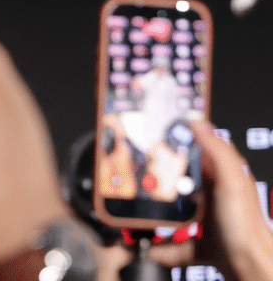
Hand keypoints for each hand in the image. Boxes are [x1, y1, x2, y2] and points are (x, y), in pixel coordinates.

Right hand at [149, 121, 272, 280]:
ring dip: (156, 214)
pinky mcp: (201, 243)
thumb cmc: (245, 228)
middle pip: (181, 180)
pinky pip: (176, 244)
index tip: (154, 132)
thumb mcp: (232, 182)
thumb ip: (217, 152)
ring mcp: (207, 220)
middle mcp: (214, 196)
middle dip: (159, 177)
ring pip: (175, 212)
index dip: (179, 138)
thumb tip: (197, 121)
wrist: (251, 269)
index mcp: (223, 177)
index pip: (199, 149)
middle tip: (138, 172)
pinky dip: (162, 249)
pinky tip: (150, 249)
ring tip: (137, 210)